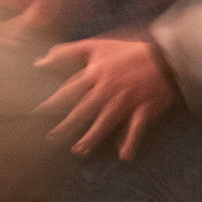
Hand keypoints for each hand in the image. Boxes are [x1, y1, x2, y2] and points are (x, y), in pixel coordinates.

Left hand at [39, 36, 172, 157]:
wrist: (164, 56)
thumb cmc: (127, 51)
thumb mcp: (95, 45)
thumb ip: (66, 52)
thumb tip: (40, 62)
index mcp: (96, 74)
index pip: (68, 91)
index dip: (52, 102)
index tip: (37, 113)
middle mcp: (108, 90)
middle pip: (83, 111)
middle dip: (66, 126)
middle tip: (51, 139)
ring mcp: (126, 101)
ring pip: (105, 123)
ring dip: (91, 138)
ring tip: (78, 151)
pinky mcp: (144, 109)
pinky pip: (136, 128)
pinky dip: (131, 142)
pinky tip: (124, 156)